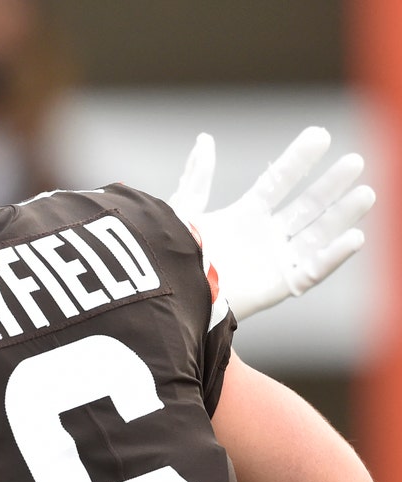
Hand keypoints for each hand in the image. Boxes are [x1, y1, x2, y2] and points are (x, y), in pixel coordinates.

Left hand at [167, 126, 374, 320]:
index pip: (278, 181)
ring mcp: (275, 261)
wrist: (171, 291)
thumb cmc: (173, 254)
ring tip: (366, 193)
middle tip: (354, 160)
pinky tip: (354, 237)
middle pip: (306, 205)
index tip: (319, 135)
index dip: (298, 160)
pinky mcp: (279, 287)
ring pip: (318, 234)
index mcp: (245, 215)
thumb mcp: (183, 211)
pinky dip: (333, 256)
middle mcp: (265, 236)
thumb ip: (197, 177)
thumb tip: (205, 140)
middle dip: (330, 185)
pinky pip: (312, 271)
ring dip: (342, 215)